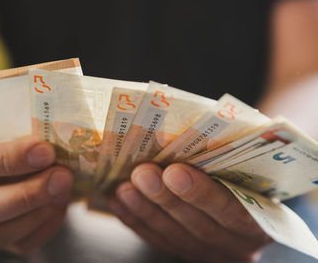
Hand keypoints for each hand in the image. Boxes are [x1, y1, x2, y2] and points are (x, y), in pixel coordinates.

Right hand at [0, 131, 72, 253]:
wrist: (6, 160)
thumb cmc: (1, 136)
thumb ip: (16, 126)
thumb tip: (56, 132)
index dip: (5, 159)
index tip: (44, 151)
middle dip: (25, 195)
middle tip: (61, 177)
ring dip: (37, 213)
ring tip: (64, 189)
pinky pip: (17, 245)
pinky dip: (44, 226)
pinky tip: (59, 205)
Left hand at [109, 163, 271, 261]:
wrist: (245, 195)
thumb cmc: (245, 169)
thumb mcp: (247, 161)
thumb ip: (226, 153)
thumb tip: (179, 131)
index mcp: (263, 221)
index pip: (235, 212)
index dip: (204, 194)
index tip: (174, 171)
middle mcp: (237, 244)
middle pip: (199, 226)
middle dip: (166, 199)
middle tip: (141, 173)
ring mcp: (209, 252)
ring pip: (173, 236)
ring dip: (146, 210)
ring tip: (124, 186)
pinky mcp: (185, 252)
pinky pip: (157, 240)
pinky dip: (136, 220)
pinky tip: (118, 200)